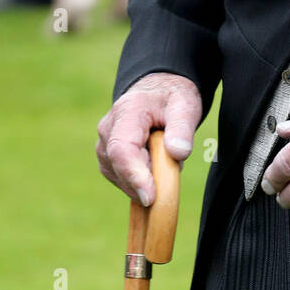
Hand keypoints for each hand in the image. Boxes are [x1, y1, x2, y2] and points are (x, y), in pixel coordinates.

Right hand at [96, 72, 201, 204]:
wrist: (158, 92)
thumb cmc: (172, 98)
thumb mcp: (185, 105)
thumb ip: (182, 128)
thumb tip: (178, 153)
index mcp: (127, 111)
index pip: (122, 149)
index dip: (134, 175)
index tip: (150, 197)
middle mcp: (108, 128)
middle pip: (118, 166)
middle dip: (144, 180)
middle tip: (172, 170)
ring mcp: (104, 144)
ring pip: (119, 176)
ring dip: (143, 179)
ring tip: (165, 158)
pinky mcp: (107, 157)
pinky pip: (121, 178)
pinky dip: (139, 180)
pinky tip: (155, 165)